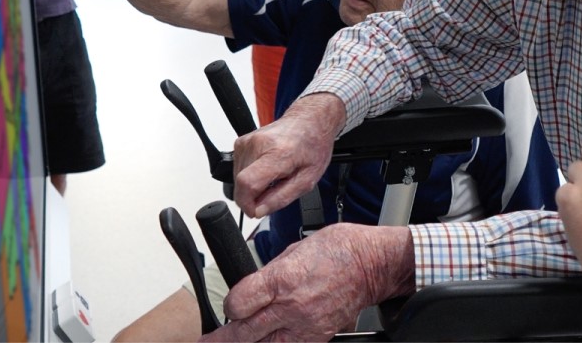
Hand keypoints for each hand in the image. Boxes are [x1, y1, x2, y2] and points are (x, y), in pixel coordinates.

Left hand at [200, 224, 414, 341]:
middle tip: (208, 342)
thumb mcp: (296, 248)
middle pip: (244, 333)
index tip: (230, 305)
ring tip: (232, 342)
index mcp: (284, 279)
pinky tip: (267, 341)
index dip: (229, 306)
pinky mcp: (319, 337)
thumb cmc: (341, 250)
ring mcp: (306, 326)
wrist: (374, 265)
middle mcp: (292, 306)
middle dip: (222, 339)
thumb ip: (271, 272)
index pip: (239, 303)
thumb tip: (254, 286)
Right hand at [233, 93, 345, 217]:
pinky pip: (238, 168)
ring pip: (237, 178)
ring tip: (274, 176)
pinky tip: (267, 168)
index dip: (247, 204)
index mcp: (278, 153)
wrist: (310, 121)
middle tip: (275, 189)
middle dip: (254, 196)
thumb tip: (259, 211)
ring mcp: (247, 141)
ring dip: (253, 185)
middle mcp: (258, 144)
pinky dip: (250, 174)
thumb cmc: (312, 146)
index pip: (247, 183)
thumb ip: (281, 198)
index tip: (256, 211)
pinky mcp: (241, 142)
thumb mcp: (307, 180)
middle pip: (240, 183)